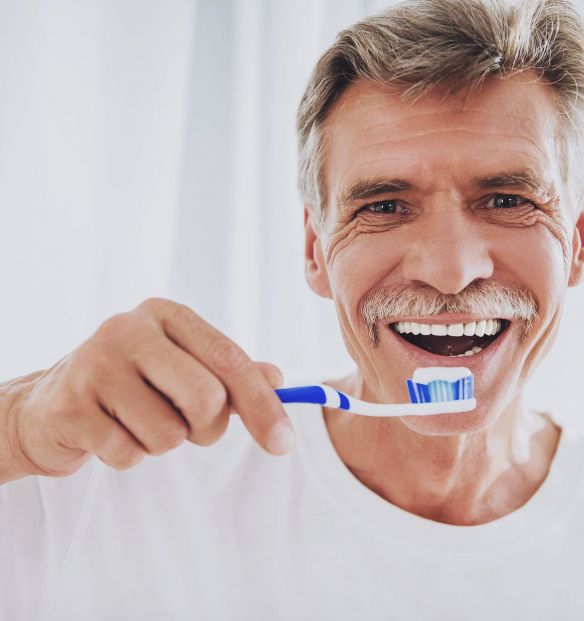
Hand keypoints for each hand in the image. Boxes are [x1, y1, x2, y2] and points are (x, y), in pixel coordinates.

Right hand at [4, 298, 292, 478]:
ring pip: (169, 435)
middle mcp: (128, 329)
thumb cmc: (134, 385)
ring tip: (138, 422)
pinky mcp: (69, 405)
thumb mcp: (183, 367)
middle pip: (207, 398)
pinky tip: (109, 433)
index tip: (284, 443)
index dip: (263, 405)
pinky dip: (129, 455)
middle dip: (208, 429)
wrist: (51, 404)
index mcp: (166, 315)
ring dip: (163, 443)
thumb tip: (278, 380)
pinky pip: (129, 454)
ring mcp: (94, 364)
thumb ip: (230, 372)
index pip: (229, 359)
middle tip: (188, 427)